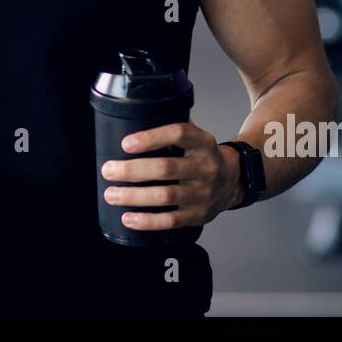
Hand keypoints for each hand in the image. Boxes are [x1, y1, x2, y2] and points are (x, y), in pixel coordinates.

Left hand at [100, 122, 240, 229]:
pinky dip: (147, 221)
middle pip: (166, 168)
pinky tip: (128, 218)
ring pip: (165, 196)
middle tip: (108, 171)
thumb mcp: (196, 137)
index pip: (179, 134)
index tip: (125, 143)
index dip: (151, 138)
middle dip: (132, 170)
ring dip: (134, 196)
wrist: (232, 182)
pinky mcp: (199, 215)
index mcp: (203, 143)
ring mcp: (204, 193)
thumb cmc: (202, 156)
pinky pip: (171, 221)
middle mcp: (206, 167)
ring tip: (111, 194)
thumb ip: (172, 131)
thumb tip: (134, 119)